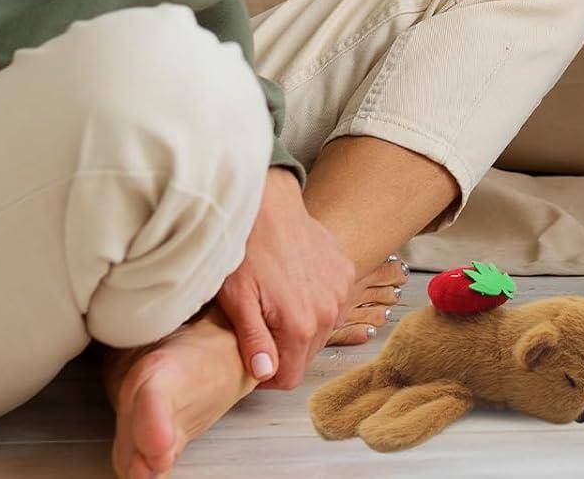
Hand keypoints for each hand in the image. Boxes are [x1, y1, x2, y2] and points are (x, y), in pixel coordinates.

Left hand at [215, 166, 353, 390]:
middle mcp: (329, 310)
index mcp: (300, 324)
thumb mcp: (238, 300)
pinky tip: (296, 286)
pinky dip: (317, 302)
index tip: (254, 357)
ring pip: (322, 330)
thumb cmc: (246, 250)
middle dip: (285, 349)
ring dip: (303, 326)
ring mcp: (341, 289)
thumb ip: (253, 342)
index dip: (268, 375)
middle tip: (262, 326)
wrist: (268, 205)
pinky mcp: (345, 271)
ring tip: (278, 303)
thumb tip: (265, 374)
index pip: (290, 378)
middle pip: (307, 355)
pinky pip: (333, 304)